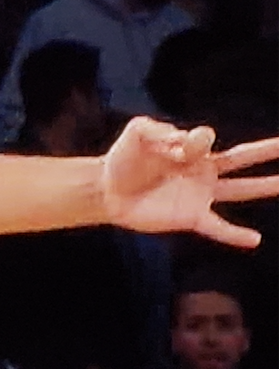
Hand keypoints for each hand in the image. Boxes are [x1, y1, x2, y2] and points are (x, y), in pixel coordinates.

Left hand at [101, 116, 278, 246]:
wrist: (106, 189)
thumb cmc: (122, 158)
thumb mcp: (137, 132)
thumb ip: (159, 129)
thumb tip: (185, 138)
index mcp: (190, 150)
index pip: (205, 138)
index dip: (187, 141)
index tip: (167, 147)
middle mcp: (202, 171)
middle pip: (241, 159)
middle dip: (265, 151)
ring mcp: (199, 194)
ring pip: (240, 189)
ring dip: (265, 186)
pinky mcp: (190, 217)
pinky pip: (218, 227)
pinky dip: (235, 234)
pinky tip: (255, 239)